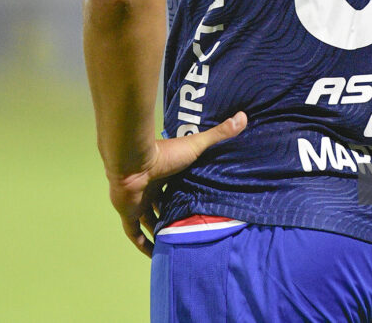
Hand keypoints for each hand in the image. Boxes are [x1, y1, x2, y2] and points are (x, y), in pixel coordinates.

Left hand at [107, 111, 246, 256]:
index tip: (200, 203)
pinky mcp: (128, 214)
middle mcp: (151, 186)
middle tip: (191, 228)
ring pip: (149, 220)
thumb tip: (244, 116)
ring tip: (177, 243)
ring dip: (160, 230)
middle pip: (163, 204)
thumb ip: (218, 134)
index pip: (176, 185)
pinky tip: (155, 255)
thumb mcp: (196, 145)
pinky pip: (135, 234)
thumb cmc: (164, 153)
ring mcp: (138, 200)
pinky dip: (143, 244)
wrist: (133, 162)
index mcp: (165, 170)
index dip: (186, 193)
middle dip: (174, 214)